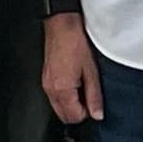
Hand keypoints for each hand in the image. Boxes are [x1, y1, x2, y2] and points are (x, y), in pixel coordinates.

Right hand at [40, 11, 103, 126]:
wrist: (61, 24)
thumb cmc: (75, 42)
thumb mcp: (91, 70)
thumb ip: (94, 95)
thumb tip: (97, 114)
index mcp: (62, 89)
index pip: (74, 117)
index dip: (88, 114)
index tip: (94, 104)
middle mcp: (51, 89)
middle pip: (64, 116)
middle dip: (78, 112)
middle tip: (89, 97)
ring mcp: (46, 83)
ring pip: (58, 107)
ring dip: (71, 104)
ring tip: (82, 86)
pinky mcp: (45, 77)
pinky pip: (54, 96)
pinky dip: (64, 95)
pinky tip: (74, 81)